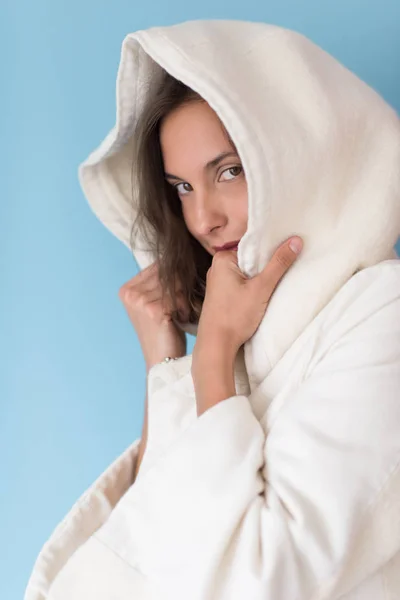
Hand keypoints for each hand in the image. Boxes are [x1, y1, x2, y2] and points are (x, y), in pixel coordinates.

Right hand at [118, 262, 188, 372]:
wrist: (162, 360)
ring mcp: (139, 300)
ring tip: (179, 315)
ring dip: (183, 299)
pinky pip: (178, 297)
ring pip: (175, 285)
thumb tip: (181, 259)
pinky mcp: (152, 309)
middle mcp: (129, 292)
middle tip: (179, 309)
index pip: (158, 267)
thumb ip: (160, 283)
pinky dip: (184, 307)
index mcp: (127, 289)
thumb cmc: (164, 331)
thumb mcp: (156, 303)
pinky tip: (179, 320)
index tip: (177, 297)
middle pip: (167, 274)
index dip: (175, 278)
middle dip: (180, 289)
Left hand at [195, 236, 302, 355]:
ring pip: (247, 272)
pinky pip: (242, 283)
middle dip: (267, 262)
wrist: (216, 345)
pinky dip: (254, 285)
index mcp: (223, 259)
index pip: (251, 244)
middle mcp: (218, 267)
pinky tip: (266, 291)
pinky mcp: (222, 295)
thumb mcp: (261, 288)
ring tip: (280, 276)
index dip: (270, 245)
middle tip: (289, 261)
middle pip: (250, 258)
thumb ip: (279, 263)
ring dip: (262, 275)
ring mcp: (219, 282)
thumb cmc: (234, 316)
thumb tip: (296, 241)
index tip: (289, 246)